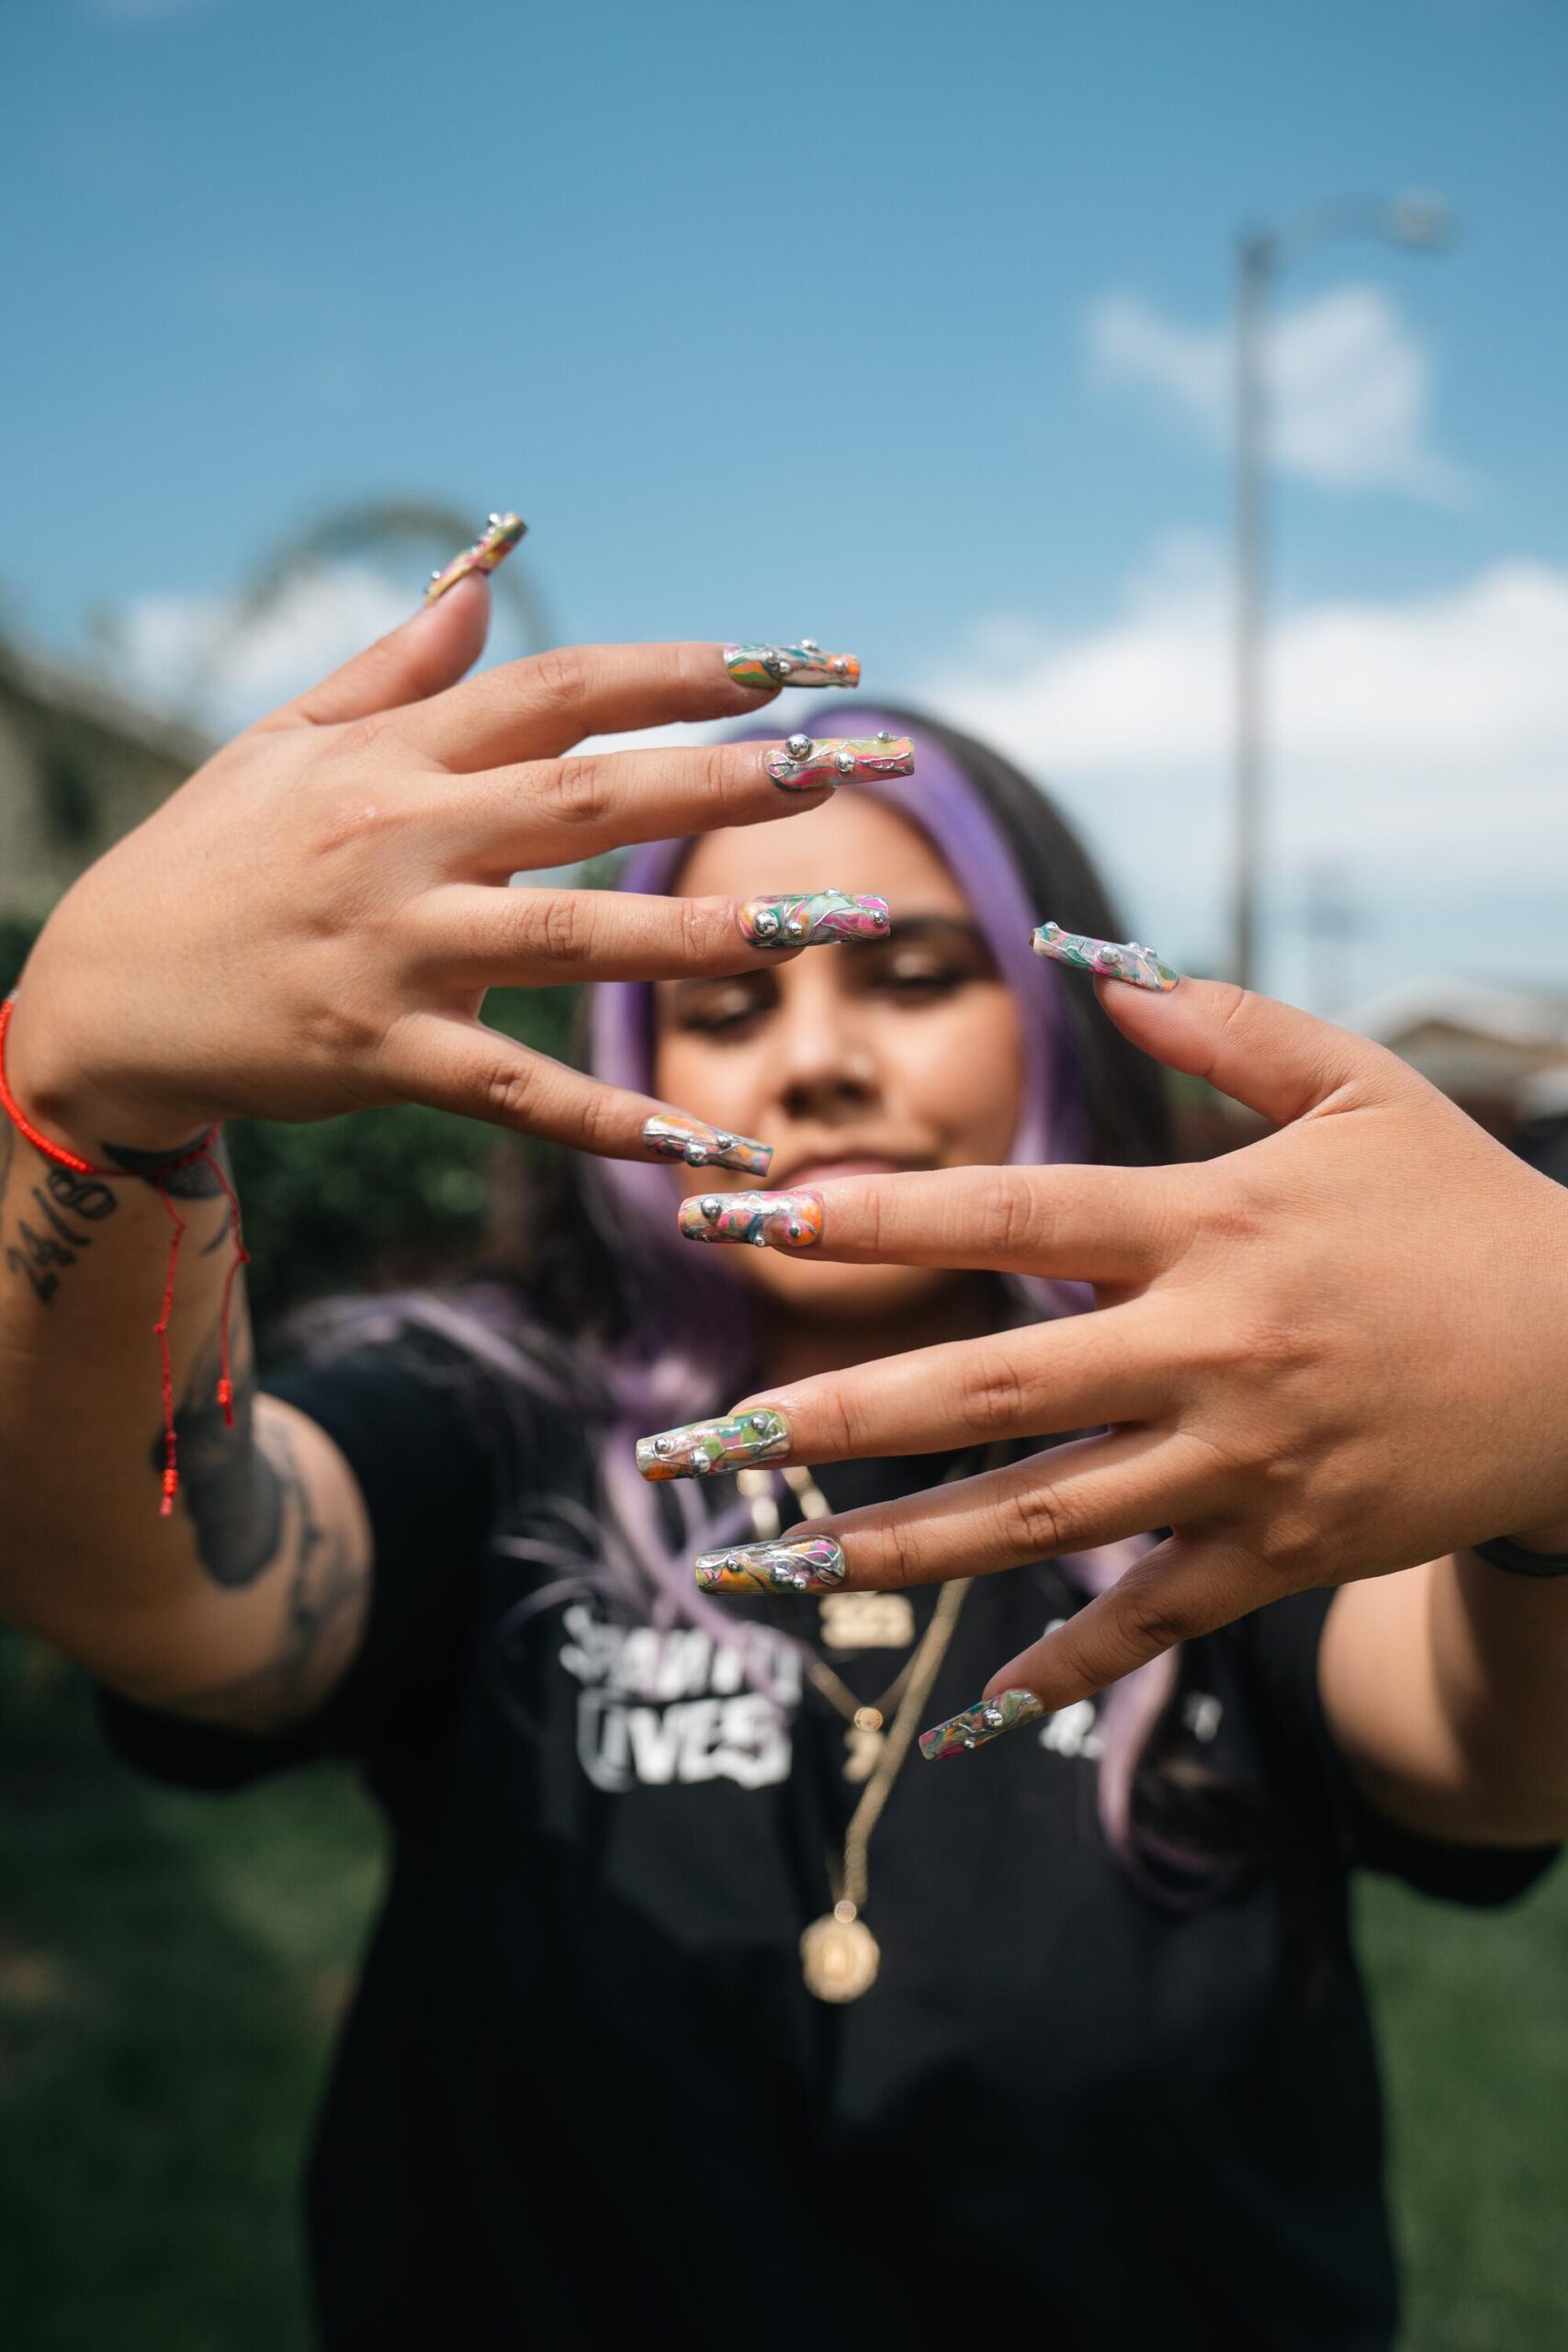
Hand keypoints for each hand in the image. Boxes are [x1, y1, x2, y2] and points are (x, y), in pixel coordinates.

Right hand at [7, 573, 853, 1160]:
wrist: (104, 994)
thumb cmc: (210, 857)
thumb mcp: (282, 738)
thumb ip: (398, 665)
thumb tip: (489, 572)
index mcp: (394, 758)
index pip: (560, 692)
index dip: (679, 674)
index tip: (789, 667)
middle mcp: (406, 841)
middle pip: (598, 798)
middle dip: (738, 780)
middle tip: (860, 771)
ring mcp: (397, 951)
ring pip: (583, 939)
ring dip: (718, 932)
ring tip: (835, 927)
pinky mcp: (384, 1054)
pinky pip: (520, 1090)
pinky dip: (616, 1126)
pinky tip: (712, 1148)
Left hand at [694, 978, 1567, 1714]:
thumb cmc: (1465, 1211)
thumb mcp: (1361, 1087)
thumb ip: (1222, 1027)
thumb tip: (1094, 969)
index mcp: (1213, 1224)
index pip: (1012, 1217)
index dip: (874, 1218)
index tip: (749, 1218)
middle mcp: (1210, 1350)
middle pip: (989, 1388)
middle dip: (832, 1416)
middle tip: (703, 1443)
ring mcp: (1243, 1466)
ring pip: (1041, 1518)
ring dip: (895, 1549)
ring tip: (773, 1565)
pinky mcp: (1283, 1555)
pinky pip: (1153, 1621)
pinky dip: (1065, 1668)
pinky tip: (969, 1719)